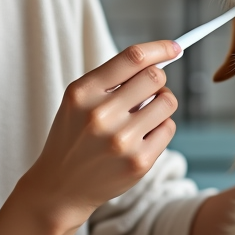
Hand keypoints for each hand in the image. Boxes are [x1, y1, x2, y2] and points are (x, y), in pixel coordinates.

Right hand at [20, 41, 181, 232]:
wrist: (60, 186)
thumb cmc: (74, 135)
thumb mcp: (78, 101)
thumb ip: (112, 79)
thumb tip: (159, 60)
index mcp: (83, 93)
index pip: (132, 58)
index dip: (160, 48)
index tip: (174, 48)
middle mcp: (101, 115)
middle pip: (155, 77)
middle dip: (158, 81)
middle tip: (149, 91)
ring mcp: (121, 141)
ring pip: (167, 102)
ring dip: (162, 103)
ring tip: (144, 114)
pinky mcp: (138, 162)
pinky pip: (168, 128)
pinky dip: (161, 127)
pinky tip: (142, 136)